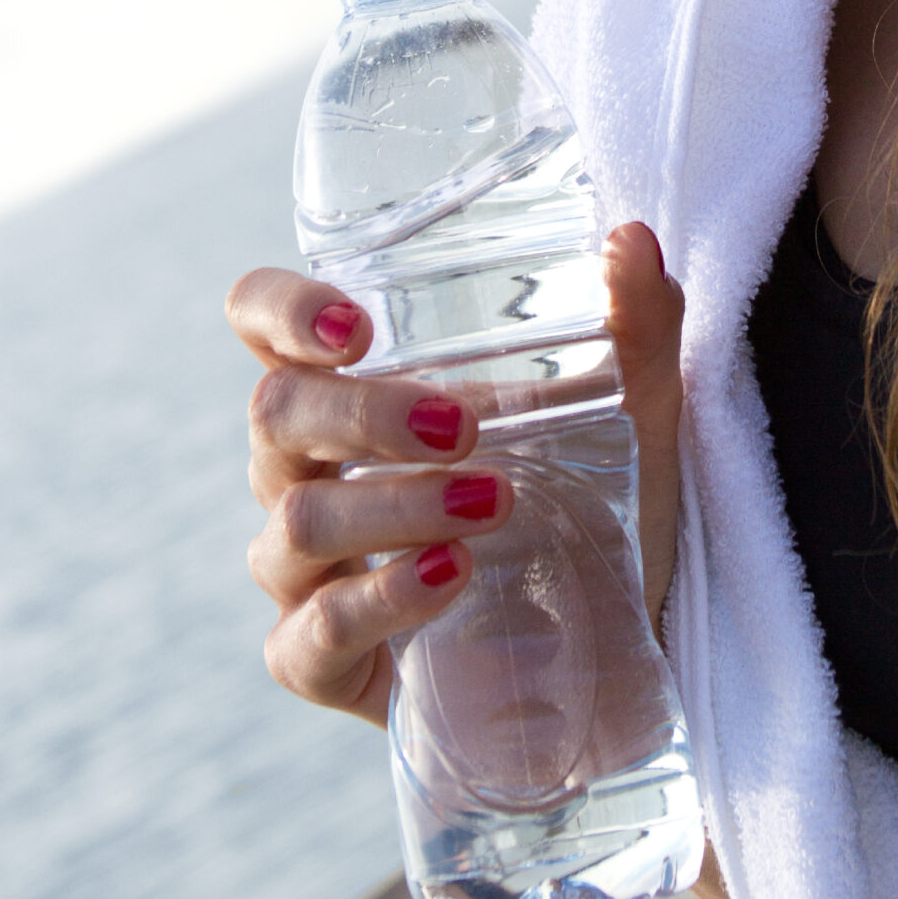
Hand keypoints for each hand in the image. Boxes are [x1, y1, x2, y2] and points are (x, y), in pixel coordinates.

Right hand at [226, 221, 684, 727]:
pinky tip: (452, 578)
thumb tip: (635, 240)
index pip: (261, 321)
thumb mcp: (630, 409)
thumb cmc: (595, 500)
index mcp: (351, 387)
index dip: (280, 310)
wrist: (615, 639)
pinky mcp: (319, 658)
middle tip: (462, 426)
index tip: (356, 326)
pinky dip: (381, 600)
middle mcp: (306, 468)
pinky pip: (312, 632)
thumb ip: (636, 323)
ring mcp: (303, 567)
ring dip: (394, 506)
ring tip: (493, 503)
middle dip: (364, 414)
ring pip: (298, 521)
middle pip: (276, 413)